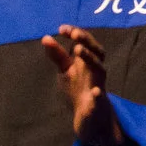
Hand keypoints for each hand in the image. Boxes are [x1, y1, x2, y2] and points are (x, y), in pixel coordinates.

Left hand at [41, 25, 121, 145]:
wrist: (90, 116)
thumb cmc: (78, 88)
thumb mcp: (66, 70)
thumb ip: (58, 55)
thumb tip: (45, 38)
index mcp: (86, 60)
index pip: (84, 41)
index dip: (75, 33)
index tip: (61, 29)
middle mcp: (95, 69)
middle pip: (96, 50)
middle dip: (86, 40)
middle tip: (74, 35)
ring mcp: (98, 84)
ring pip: (100, 68)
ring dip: (90, 58)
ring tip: (78, 50)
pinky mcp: (98, 103)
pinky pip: (100, 98)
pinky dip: (98, 95)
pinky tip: (95, 92)